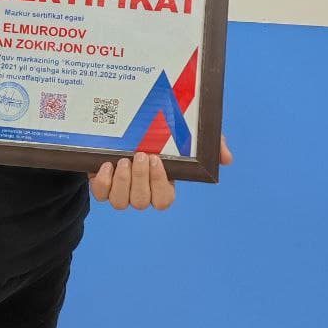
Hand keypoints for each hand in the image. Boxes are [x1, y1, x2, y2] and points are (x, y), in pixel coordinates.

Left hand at [88, 135, 233, 211]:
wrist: (120, 124)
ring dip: (123, 183)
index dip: (160, 184)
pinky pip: (101, 195)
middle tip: (141, 155)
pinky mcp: (102, 183)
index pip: (164, 200)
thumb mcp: (185, 133)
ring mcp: (120, 189)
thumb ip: (209, 144)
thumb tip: (226, 158)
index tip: (158, 160)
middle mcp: (141, 190)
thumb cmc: (158, 132)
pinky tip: (106, 165)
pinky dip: (103, 183)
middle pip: (142, 202)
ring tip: (123, 160)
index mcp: (161, 183)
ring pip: (121, 203)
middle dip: (141, 179)